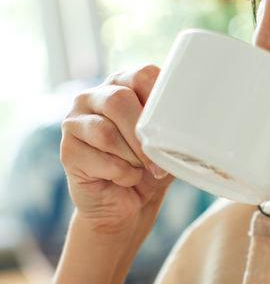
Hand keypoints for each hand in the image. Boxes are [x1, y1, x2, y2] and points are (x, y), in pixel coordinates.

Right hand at [60, 65, 173, 235]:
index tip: (171, 129)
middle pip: (118, 100)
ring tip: (140, 170)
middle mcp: (94, 97)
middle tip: (157, 163)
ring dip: (132, 158)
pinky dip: (122, 174)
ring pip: (106, 132)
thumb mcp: (168, 145)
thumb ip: (173, 126)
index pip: (143, 76)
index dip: (160, 103)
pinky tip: (124, 179)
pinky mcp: (67, 150)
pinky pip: (99, 158)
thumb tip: (188, 120)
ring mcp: (75, 121)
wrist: (128, 207)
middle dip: (142, 136)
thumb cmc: (150, 171)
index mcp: (123, 86)